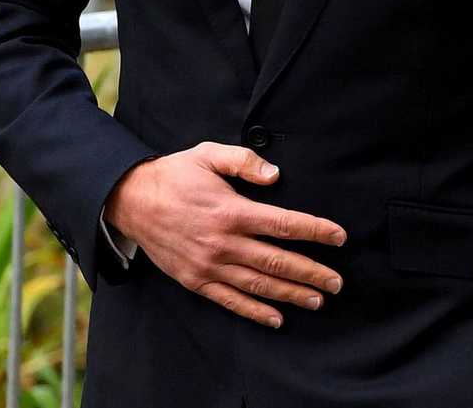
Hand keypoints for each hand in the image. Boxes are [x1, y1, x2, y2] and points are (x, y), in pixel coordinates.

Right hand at [104, 141, 346, 327]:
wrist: (133, 200)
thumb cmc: (176, 174)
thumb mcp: (209, 154)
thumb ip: (244, 161)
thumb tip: (275, 174)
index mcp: (232, 210)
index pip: (284, 224)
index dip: (315, 231)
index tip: (339, 237)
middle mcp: (224, 242)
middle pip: (278, 262)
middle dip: (312, 272)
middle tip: (338, 282)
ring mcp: (209, 265)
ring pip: (259, 285)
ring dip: (291, 295)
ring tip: (318, 299)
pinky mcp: (196, 280)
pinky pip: (231, 300)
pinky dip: (255, 312)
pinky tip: (277, 318)